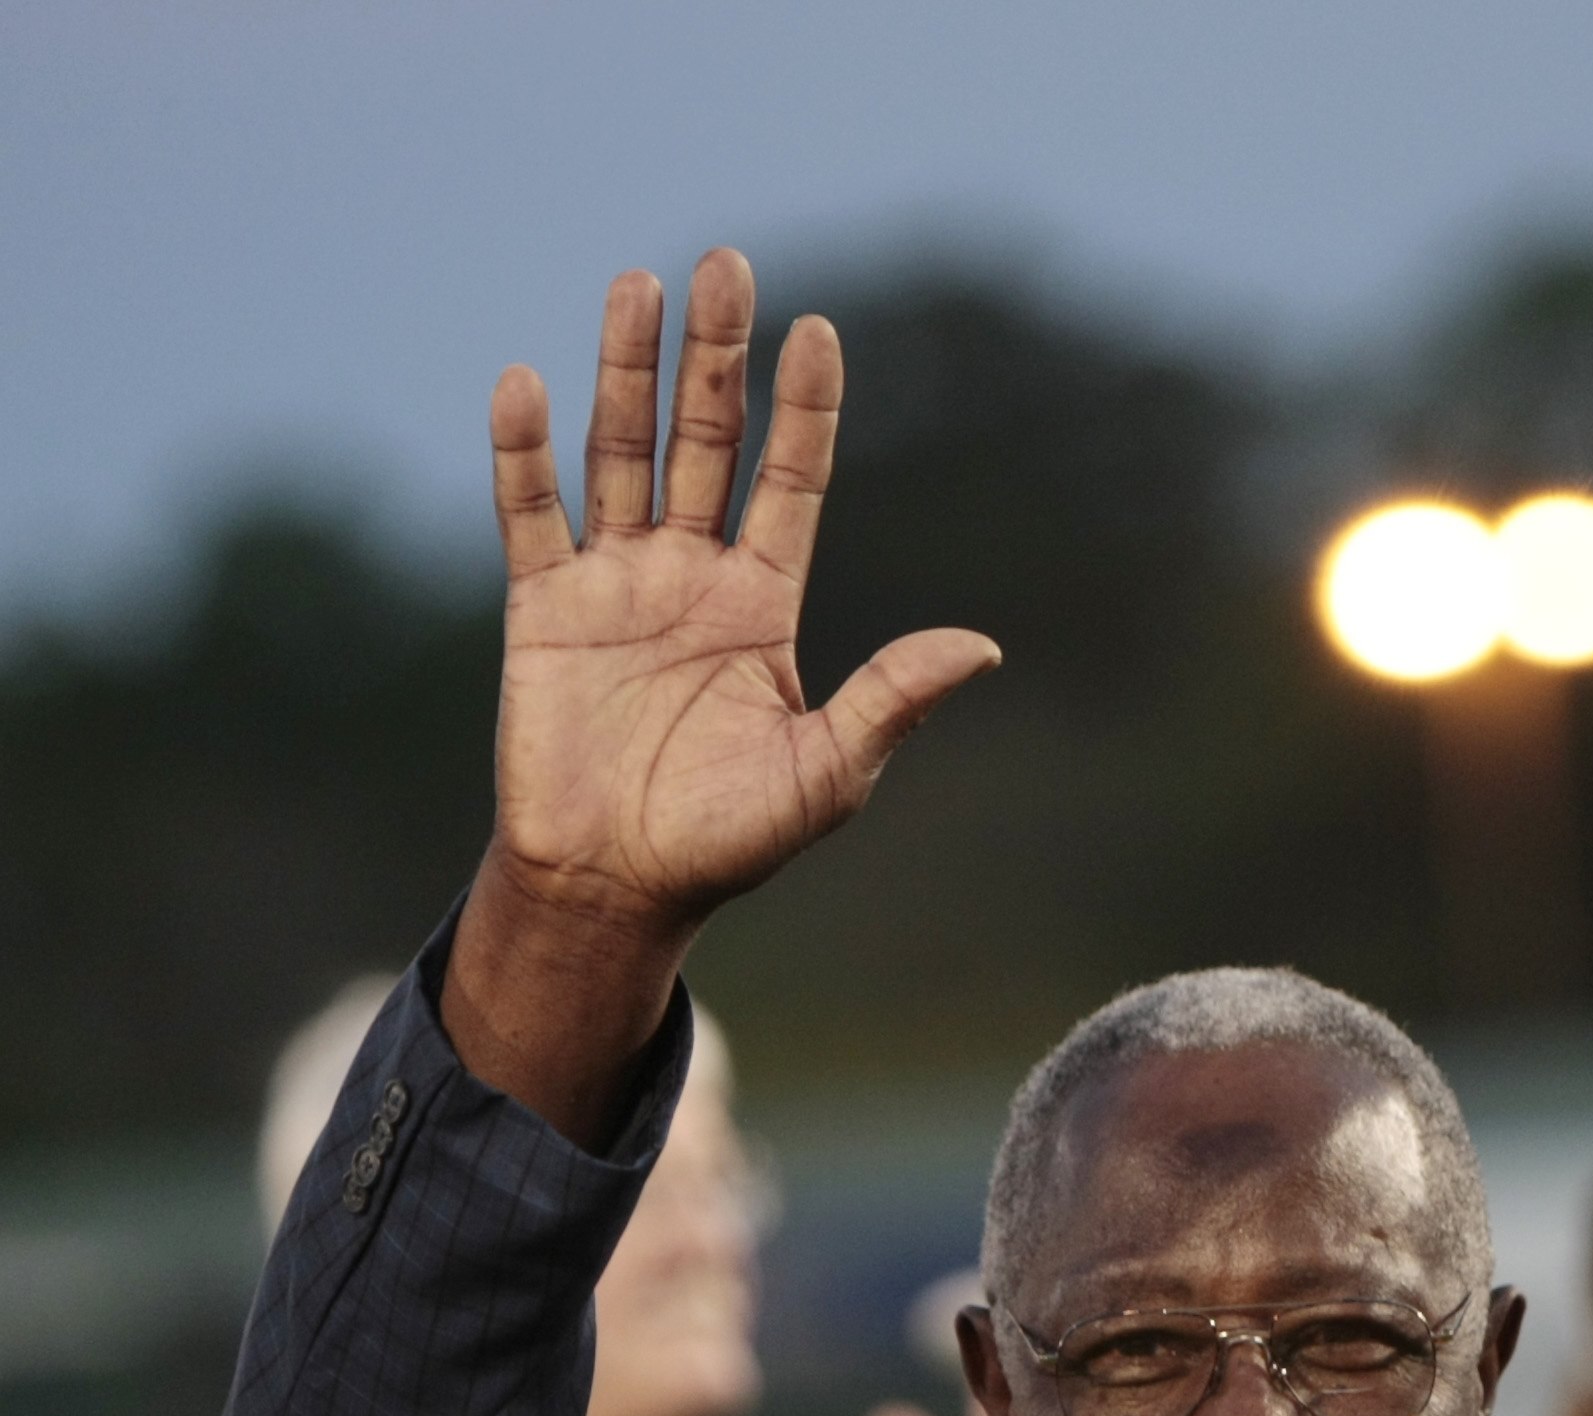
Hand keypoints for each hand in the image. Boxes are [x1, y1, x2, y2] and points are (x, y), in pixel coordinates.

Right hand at [446, 250, 999, 1140]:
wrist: (617, 889)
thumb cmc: (727, 842)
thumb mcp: (826, 774)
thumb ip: (891, 700)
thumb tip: (983, 647)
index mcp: (763, 604)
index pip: (790, 483)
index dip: (804, 409)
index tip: (818, 331)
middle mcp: (691, 576)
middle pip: (707, 442)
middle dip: (717, 357)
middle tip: (725, 264)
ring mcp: (614, 585)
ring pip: (622, 454)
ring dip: (626, 372)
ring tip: (638, 282)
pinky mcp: (542, 610)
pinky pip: (530, 516)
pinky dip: (523, 454)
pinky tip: (528, 384)